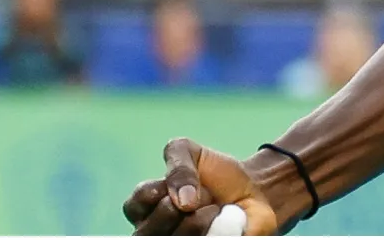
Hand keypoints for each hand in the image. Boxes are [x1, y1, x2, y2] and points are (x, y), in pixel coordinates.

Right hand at [123, 138, 279, 235]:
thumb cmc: (215, 173)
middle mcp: (156, 230)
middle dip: (172, 211)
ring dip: (192, 225)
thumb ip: (178, 165)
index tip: (172, 185)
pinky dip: (209, 233)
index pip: (133, 205)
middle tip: (196, 200)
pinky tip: (220, 224)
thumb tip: (182, 201)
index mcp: (147, 206)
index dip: (153, 194)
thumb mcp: (192, 152)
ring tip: (213, 211)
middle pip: (146, 232)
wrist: (250, 189)